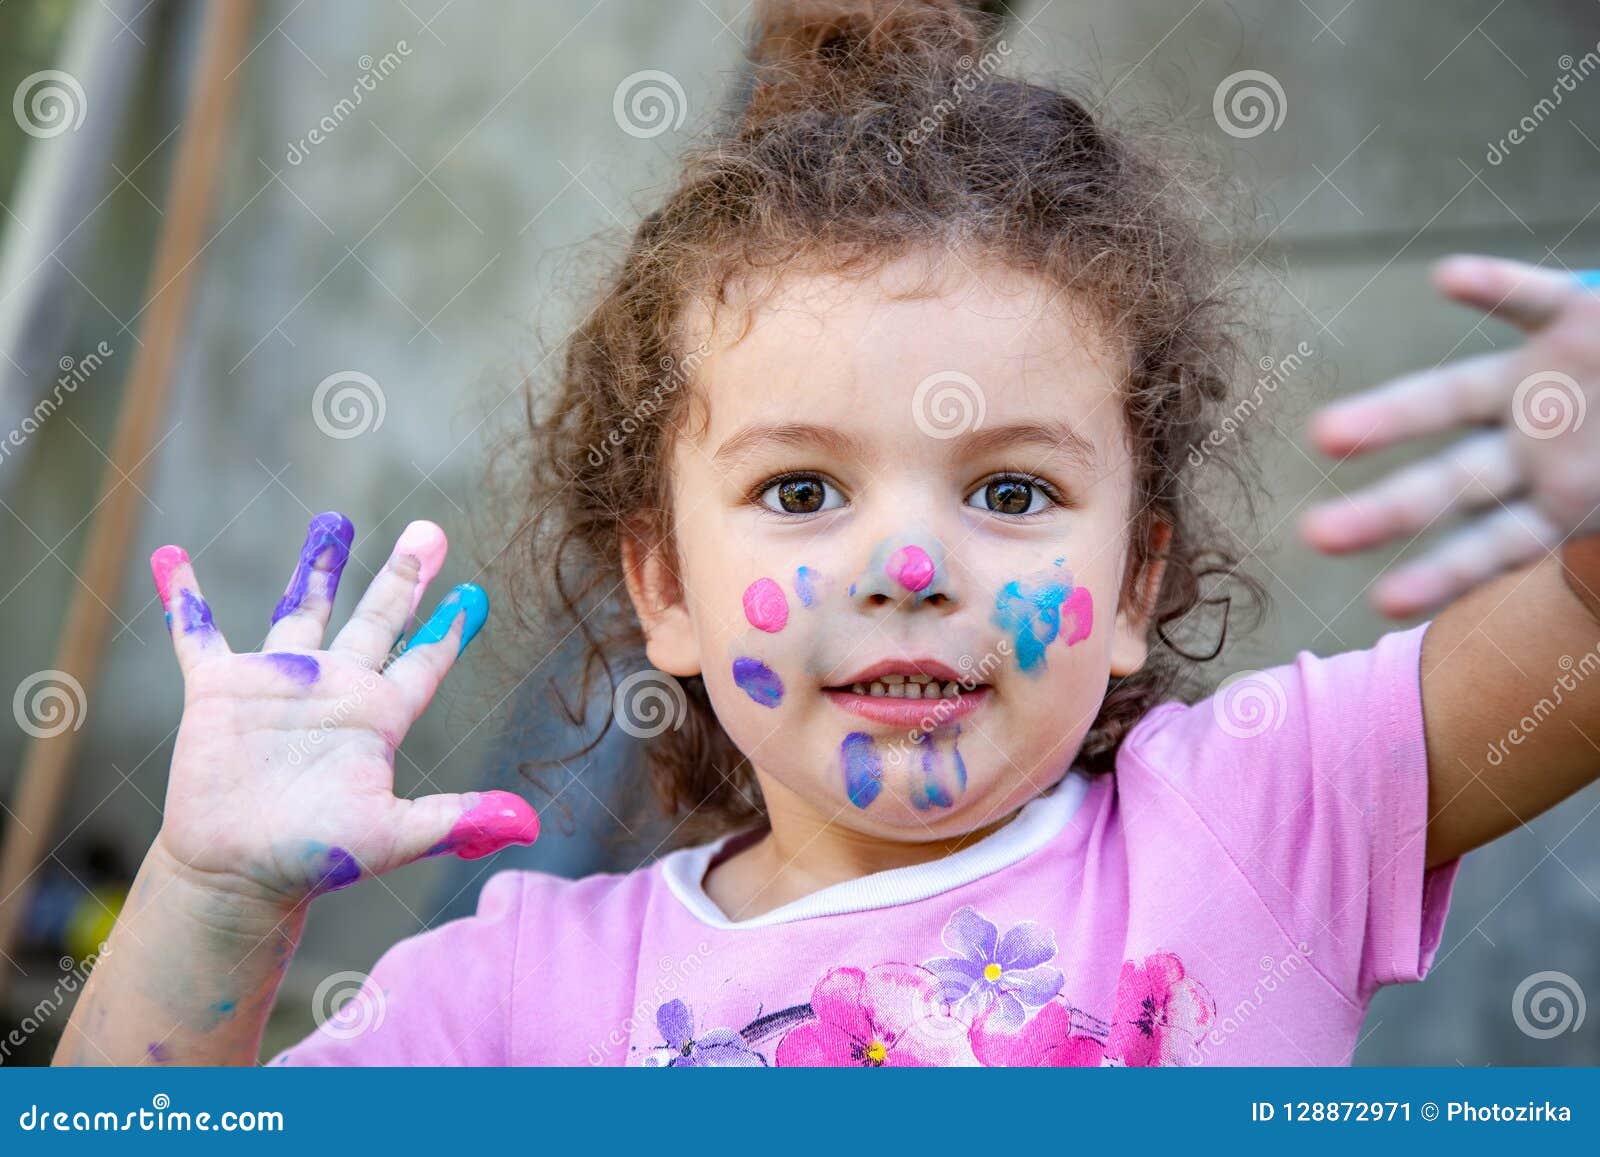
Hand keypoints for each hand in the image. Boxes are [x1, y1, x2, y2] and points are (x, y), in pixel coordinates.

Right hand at [148, 512, 537, 908]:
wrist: (237, 874)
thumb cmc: (316, 858)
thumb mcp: (394, 836)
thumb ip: (456, 818)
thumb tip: (527, 823)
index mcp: (378, 715)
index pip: (423, 660)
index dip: (448, 628)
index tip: (474, 592)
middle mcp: (335, 689)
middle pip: (377, 617)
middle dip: (402, 576)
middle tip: (428, 531)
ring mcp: (278, 684)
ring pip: (301, 610)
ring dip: (317, 567)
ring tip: (335, 520)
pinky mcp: (219, 691)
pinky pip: (197, 633)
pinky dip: (184, 598)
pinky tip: (173, 557)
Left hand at [1300, 256, 1599, 616]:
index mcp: (1557, 500)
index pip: (1490, 548)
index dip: (1442, 576)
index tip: (1383, 606)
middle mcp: (1532, 445)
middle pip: (1447, 483)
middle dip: (1386, 512)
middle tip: (1312, 539)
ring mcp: (1545, 380)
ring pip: (1452, 398)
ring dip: (1391, 416)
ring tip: (1323, 438)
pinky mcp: (1578, 314)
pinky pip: (1530, 296)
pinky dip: (1495, 287)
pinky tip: (1448, 279)